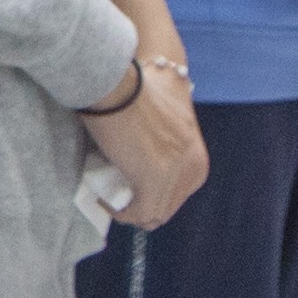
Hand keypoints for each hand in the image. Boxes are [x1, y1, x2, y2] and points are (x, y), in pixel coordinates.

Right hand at [85, 54, 209, 226]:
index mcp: (196, 154)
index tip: (125, 184)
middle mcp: (193, 167)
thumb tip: (155, 115)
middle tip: (113, 191)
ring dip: (128, 209)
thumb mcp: (165, 107)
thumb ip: (168, 122)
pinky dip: (118, 211)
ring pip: (153, 214)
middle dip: (140, 203)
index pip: (177, 192)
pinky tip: (101, 198)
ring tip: (105, 194)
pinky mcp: (153, 182)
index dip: (150, 193)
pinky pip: (137, 214)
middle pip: (167, 206)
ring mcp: (176, 175)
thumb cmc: (131, 86)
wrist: (115, 82)